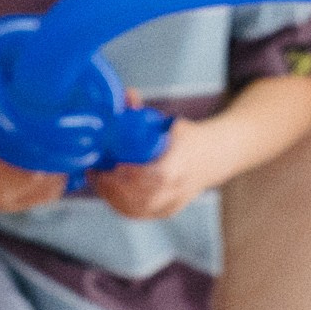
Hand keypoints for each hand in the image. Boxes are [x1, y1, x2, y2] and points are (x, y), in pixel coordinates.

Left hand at [88, 115, 212, 221]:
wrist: (215, 157)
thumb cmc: (187, 138)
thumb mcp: (170, 122)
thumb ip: (145, 111)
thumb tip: (126, 94)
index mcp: (181, 164)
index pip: (158, 176)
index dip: (133, 175)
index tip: (113, 166)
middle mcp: (178, 188)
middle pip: (142, 198)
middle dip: (114, 188)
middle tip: (95, 171)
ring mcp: (173, 202)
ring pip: (138, 209)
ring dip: (113, 196)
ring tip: (97, 180)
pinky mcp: (166, 211)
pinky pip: (140, 214)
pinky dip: (120, 205)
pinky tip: (107, 192)